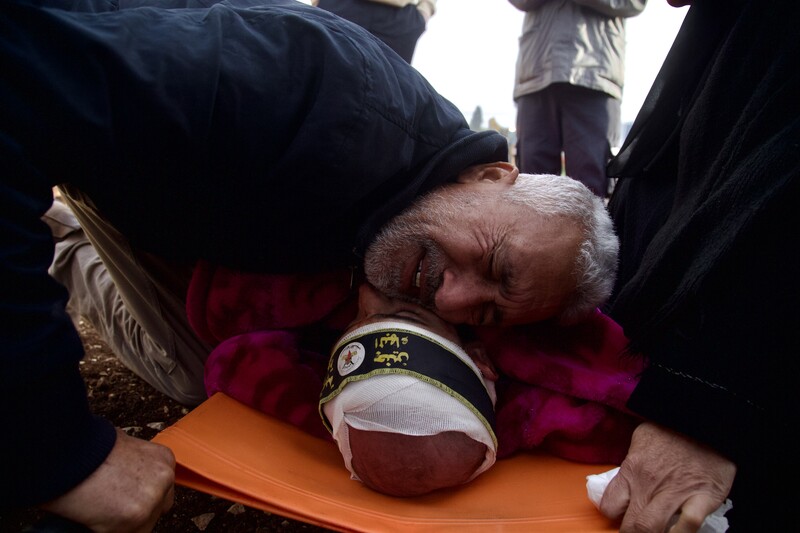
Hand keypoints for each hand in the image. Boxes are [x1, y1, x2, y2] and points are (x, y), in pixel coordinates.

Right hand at [41, 429, 174, 532]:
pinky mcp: (135, 518)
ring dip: (122, 524)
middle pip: (157, 510)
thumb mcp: (120, 444)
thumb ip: (134, 461)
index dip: (141, 497)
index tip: (128, 499)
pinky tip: (96, 516)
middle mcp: (164, 478)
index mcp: (163, 459)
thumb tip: (129, 473)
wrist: (67, 453)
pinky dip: (108, 530)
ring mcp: (152, 499)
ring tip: (100, 508)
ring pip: (142, 526)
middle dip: (136, 511)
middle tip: (113, 505)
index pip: (163, 490)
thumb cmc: (86, 448)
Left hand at [600, 422, 734, 532]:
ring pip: (654, 529)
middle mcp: (649, 485)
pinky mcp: (703, 497)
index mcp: (632, 470)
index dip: (615, 516)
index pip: (610, 506)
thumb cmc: (673, 426)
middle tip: (639, 532)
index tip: (623, 516)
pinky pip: (688, 525)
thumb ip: (632, 460)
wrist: (707, 419)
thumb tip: (626, 475)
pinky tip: (680, 532)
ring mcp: (675, 493)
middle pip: (631, 525)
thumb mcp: (642, 437)